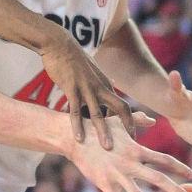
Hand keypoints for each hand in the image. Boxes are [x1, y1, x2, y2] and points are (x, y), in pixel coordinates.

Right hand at [41, 28, 134, 148]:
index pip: (122, 106)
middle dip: (126, 128)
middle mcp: (100, 87)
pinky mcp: (71, 88)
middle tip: (130, 146)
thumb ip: (100, 81)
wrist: (59, 43)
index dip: (128, 122)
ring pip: (98, 113)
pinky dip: (78, 125)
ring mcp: (86, 88)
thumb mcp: (92, 69)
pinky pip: (75, 110)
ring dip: (103, 132)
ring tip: (107, 148)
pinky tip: (79, 138)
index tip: (131, 136)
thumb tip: (108, 86)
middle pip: (119, 109)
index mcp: (105, 84)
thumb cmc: (74, 58)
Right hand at [68, 112, 191, 191]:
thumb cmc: (98, 127)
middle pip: (157, 178)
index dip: (178, 167)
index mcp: (136, 149)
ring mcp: (117, 174)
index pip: (163, 159)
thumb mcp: (119, 121)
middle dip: (174, 189)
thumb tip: (152, 119)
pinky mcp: (104, 183)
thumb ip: (138, 120)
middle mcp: (130, 163)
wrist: (75, 137)